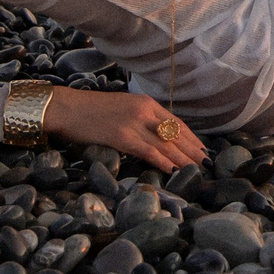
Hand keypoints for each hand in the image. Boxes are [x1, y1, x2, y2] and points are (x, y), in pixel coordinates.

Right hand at [42, 87, 206, 171]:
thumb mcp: (122, 108)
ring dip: (183, 159)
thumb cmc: (89, 110)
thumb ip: (140, 118)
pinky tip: (173, 170)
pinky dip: (163, 161)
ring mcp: (134, 123)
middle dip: (192, 149)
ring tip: (197, 170)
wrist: (66, 107)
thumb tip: (156, 134)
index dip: (191, 137)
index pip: (176, 122)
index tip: (202, 149)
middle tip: (207, 163)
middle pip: (175, 133)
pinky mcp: (122, 136)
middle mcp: (144, 111)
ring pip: (165, 144)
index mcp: (145, 102)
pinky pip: (148, 151)